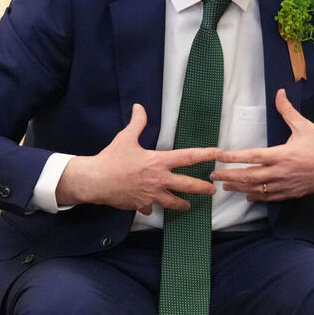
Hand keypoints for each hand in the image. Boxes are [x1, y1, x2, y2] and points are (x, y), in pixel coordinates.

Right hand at [56, 104, 219, 213]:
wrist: (95, 181)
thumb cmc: (111, 159)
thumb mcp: (125, 138)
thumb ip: (137, 123)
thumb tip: (139, 107)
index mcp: (159, 162)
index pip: (188, 157)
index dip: (205, 154)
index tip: (218, 153)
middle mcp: (159, 179)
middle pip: (188, 185)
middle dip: (203, 188)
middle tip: (212, 190)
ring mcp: (152, 194)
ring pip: (173, 202)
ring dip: (182, 204)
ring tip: (188, 205)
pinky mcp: (142, 205)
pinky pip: (151, 208)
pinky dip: (151, 207)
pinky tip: (152, 208)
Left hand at [211, 88, 313, 200]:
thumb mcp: (304, 126)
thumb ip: (288, 111)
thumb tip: (279, 93)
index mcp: (283, 154)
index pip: (252, 156)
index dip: (233, 157)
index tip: (219, 156)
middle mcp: (283, 171)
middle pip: (250, 176)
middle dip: (229, 176)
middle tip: (214, 175)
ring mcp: (287, 184)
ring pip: (258, 189)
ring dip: (239, 188)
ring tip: (226, 186)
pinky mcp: (293, 193)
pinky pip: (271, 197)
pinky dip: (257, 197)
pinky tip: (248, 196)